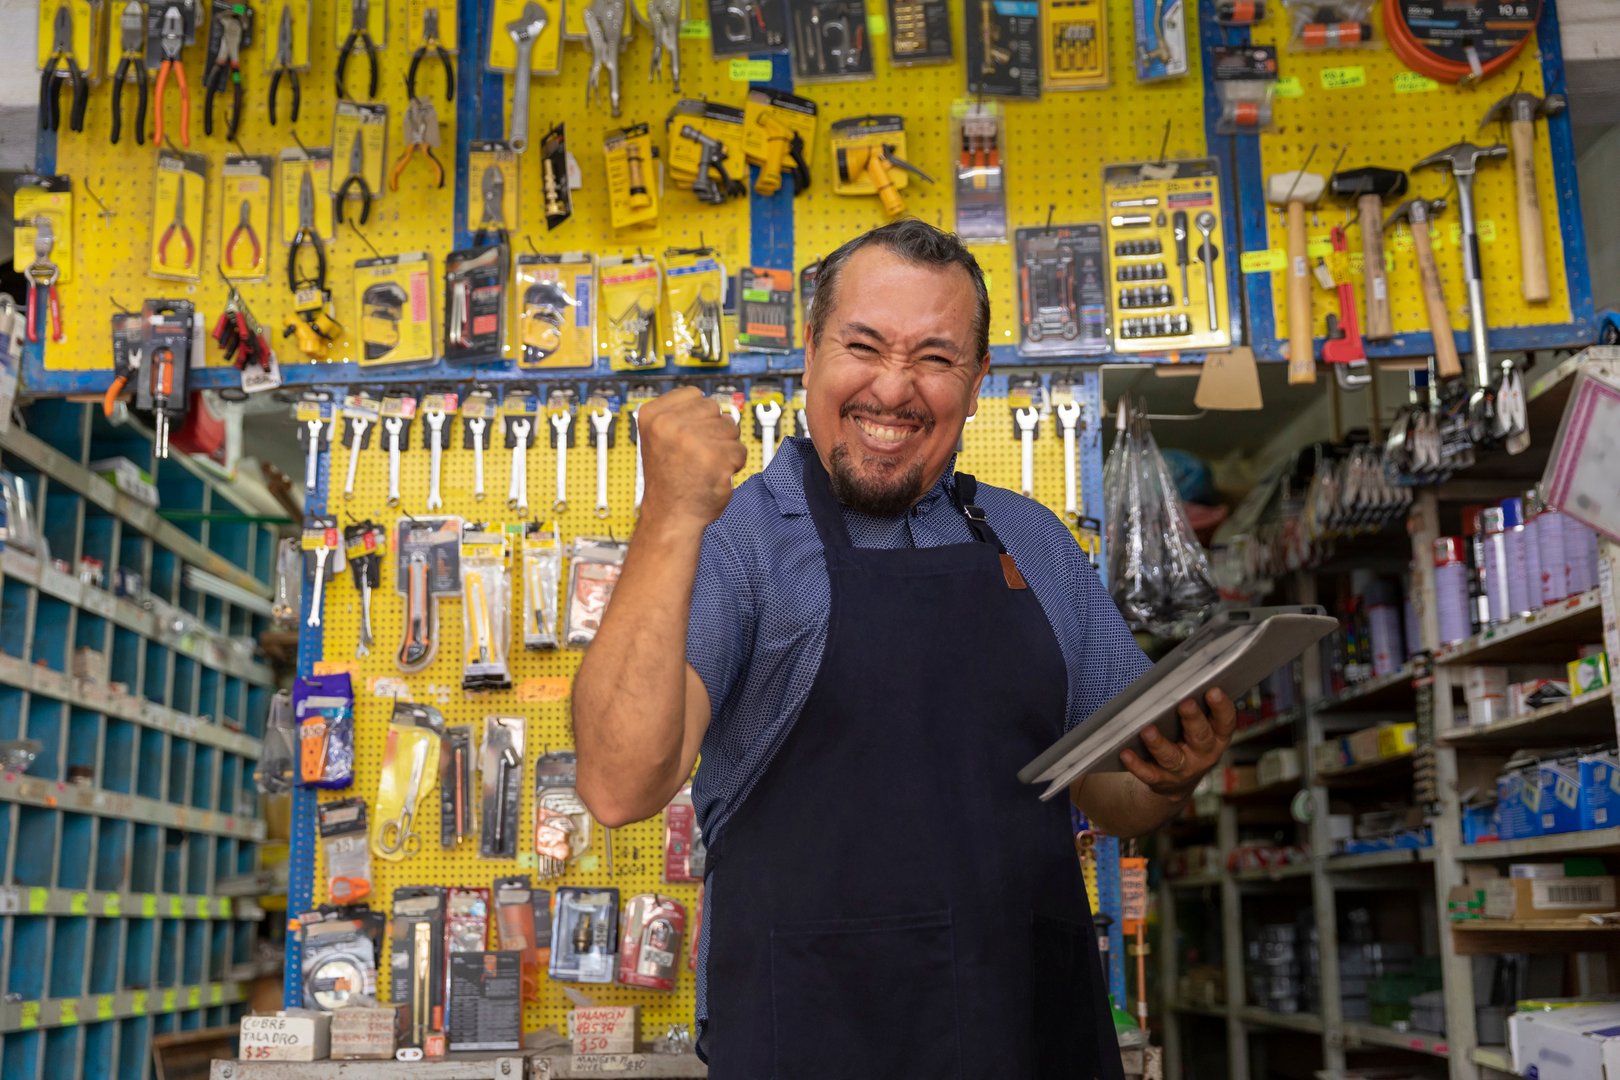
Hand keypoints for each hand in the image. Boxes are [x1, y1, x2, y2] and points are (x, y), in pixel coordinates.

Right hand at [637, 387, 747, 530]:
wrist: (670, 516)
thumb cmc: (669, 480)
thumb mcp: (660, 437)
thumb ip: (682, 416)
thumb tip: (719, 406)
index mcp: (652, 415)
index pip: (695, 394)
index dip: (699, 417)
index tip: (689, 436)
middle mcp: (669, 424)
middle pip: (715, 409)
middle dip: (714, 431)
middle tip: (698, 454)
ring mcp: (692, 440)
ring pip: (731, 428)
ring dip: (725, 447)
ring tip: (705, 465)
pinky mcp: (714, 457)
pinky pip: (740, 450)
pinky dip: (734, 464)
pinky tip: (714, 475)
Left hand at [1120, 688, 1235, 798]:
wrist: (1178, 783)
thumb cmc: (1188, 742)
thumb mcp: (1200, 728)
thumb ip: (1195, 707)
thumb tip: (1177, 677)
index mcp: (1216, 737)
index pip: (1225, 722)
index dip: (1221, 707)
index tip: (1213, 691)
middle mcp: (1204, 755)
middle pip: (1200, 737)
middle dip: (1193, 719)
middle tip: (1185, 703)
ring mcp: (1183, 770)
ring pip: (1172, 757)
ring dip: (1159, 743)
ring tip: (1148, 730)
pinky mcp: (1162, 780)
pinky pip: (1149, 773)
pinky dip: (1136, 764)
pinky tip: (1125, 753)